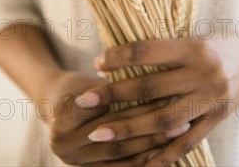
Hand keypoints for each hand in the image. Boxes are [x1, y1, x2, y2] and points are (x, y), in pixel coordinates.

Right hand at [44, 71, 189, 165]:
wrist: (55, 105)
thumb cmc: (82, 85)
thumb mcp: (96, 80)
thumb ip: (118, 88)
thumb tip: (162, 82)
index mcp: (63, 113)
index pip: (110, 109)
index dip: (140, 103)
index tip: (170, 95)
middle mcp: (62, 141)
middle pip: (115, 133)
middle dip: (150, 127)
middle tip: (182, 119)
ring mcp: (71, 160)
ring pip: (119, 155)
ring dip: (150, 146)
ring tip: (179, 136)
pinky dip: (141, 163)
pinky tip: (163, 155)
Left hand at [74, 33, 238, 165]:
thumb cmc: (223, 44)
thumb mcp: (197, 37)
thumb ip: (167, 49)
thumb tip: (123, 58)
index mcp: (195, 48)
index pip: (148, 52)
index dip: (119, 58)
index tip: (96, 63)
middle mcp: (204, 75)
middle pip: (150, 88)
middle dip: (113, 95)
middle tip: (84, 101)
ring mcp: (211, 101)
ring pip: (164, 120)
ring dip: (129, 128)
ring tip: (99, 133)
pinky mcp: (217, 120)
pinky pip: (187, 142)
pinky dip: (162, 154)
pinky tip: (140, 161)